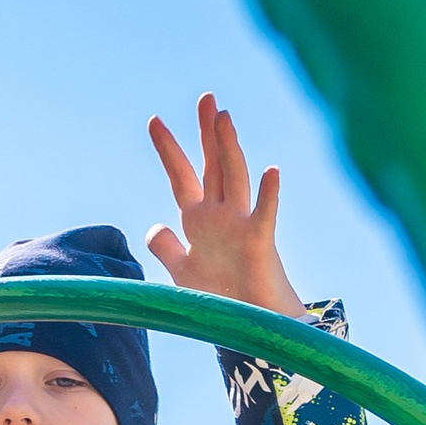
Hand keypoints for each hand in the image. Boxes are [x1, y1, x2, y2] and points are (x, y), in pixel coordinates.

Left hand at [145, 95, 304, 318]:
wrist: (250, 327)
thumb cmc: (222, 300)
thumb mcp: (183, 272)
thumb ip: (167, 248)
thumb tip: (154, 226)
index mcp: (199, 220)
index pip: (182, 176)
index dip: (169, 150)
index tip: (154, 120)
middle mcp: (220, 216)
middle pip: (213, 165)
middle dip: (207, 132)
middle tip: (205, 97)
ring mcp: (241, 226)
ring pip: (235, 179)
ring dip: (229, 149)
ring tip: (224, 119)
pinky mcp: (259, 244)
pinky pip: (264, 215)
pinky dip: (268, 195)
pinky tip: (271, 171)